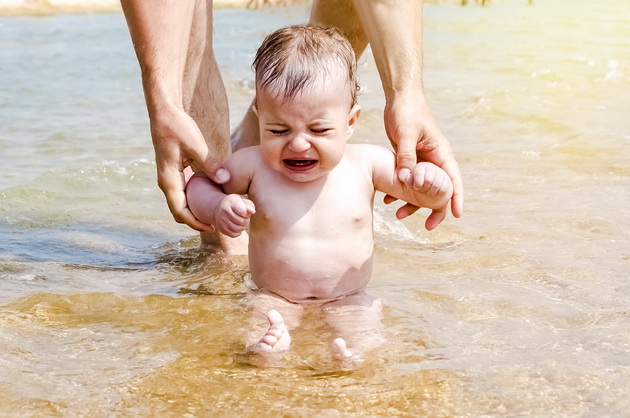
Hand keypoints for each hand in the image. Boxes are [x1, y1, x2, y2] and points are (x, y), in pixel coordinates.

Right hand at [151, 105, 230, 231]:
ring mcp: (169, 177)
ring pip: (181, 202)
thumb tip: (225, 180)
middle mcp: (166, 181)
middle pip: (179, 210)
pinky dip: (194, 199)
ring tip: (215, 215)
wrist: (164, 112)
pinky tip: (209, 198)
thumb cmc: (177, 127)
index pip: (179, 210)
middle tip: (217, 225)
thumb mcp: (196, 144)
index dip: (194, 222)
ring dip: (195, 210)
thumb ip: (210, 163)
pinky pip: (183, 192)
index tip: (211, 228)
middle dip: (195, 220)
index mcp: (168, 179)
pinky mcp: (174, 171)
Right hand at [214, 195, 255, 237]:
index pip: (242, 211)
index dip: (247, 213)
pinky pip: (234, 234)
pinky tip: (236, 226)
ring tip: (242, 222)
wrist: (220, 208)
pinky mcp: (222, 229)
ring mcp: (222, 221)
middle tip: (244, 217)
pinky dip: (238, 232)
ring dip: (243, 227)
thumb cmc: (236, 204)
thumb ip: (249, 205)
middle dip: (246, 220)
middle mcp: (224, 211)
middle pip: (242, 221)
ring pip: (238, 229)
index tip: (245, 211)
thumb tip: (253, 211)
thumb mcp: (243, 201)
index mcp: (231, 202)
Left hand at [383, 91, 463, 228]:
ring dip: (412, 202)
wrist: (399, 97)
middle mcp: (433, 158)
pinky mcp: (409, 158)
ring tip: (399, 216)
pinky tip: (388, 200)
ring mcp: (421, 160)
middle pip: (438, 189)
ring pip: (421, 187)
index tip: (457, 215)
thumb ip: (406, 156)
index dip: (456, 197)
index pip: (452, 178)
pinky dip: (400, 190)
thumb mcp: (405, 134)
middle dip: (434, 209)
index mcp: (440, 152)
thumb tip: (407, 179)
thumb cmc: (406, 111)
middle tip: (428, 226)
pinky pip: (408, 179)